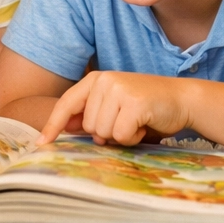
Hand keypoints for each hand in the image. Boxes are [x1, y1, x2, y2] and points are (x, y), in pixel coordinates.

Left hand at [39, 71, 191, 145]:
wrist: (182, 99)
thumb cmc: (146, 107)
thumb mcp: (114, 106)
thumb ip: (91, 114)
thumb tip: (64, 127)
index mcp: (95, 79)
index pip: (66, 104)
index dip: (53, 125)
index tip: (41, 143)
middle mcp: (105, 80)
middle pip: (88, 126)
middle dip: (107, 133)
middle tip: (127, 122)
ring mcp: (119, 90)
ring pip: (103, 133)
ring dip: (121, 135)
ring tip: (137, 122)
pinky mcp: (134, 103)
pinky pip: (121, 135)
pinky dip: (133, 137)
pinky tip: (144, 125)